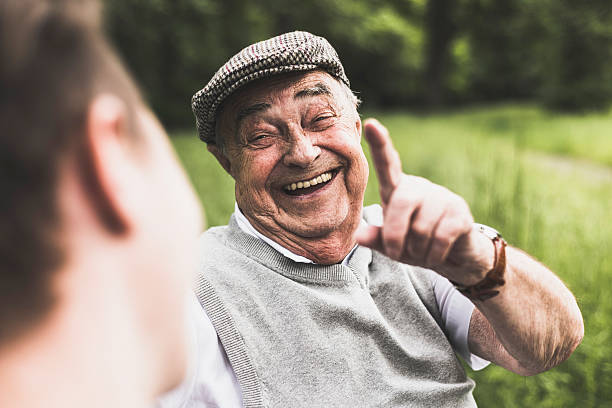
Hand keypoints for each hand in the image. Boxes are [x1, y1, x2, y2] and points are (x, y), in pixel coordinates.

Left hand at [355, 119, 493, 284]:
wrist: (454, 256)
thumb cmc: (416, 246)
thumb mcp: (392, 246)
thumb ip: (376, 239)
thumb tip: (358, 236)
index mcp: (398, 190)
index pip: (387, 164)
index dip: (379, 145)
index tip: (371, 124)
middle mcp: (419, 188)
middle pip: (401, 203)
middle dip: (394, 236)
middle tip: (396, 253)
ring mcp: (442, 197)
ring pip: (420, 227)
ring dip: (416, 250)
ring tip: (421, 252)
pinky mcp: (460, 212)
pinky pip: (440, 238)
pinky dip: (433, 255)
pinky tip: (437, 254)